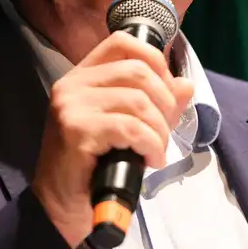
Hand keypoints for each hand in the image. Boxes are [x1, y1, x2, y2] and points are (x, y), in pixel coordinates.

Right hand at [31, 31, 194, 247]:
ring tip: (156, 151)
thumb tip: (186, 85)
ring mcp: (71, 106)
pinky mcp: (77, 130)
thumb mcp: (129, 127)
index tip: (166, 92)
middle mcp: (72, 84)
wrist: (61, 206)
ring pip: (139, 101)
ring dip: (160, 131)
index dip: (155, 60)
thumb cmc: (95, 165)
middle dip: (165, 103)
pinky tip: (150, 161)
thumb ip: (156, 104)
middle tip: (164, 131)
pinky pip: (132, 128)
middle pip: (138, 71)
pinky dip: (151, 145)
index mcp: (82, 76)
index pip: (123, 43)